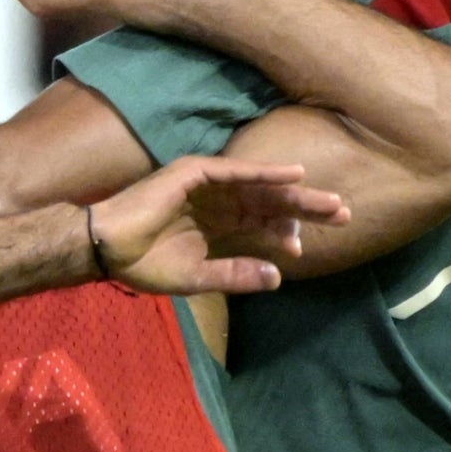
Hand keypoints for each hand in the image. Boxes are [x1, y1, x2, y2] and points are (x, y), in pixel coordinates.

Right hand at [88, 156, 350, 294]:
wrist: (107, 248)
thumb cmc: (145, 262)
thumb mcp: (198, 276)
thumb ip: (236, 274)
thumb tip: (277, 279)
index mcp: (218, 226)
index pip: (261, 226)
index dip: (285, 233)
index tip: (306, 247)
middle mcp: (218, 203)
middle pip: (270, 204)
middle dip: (305, 209)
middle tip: (343, 214)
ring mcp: (208, 186)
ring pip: (261, 188)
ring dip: (295, 192)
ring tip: (328, 201)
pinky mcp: (194, 173)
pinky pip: (237, 172)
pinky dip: (265, 173)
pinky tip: (293, 175)